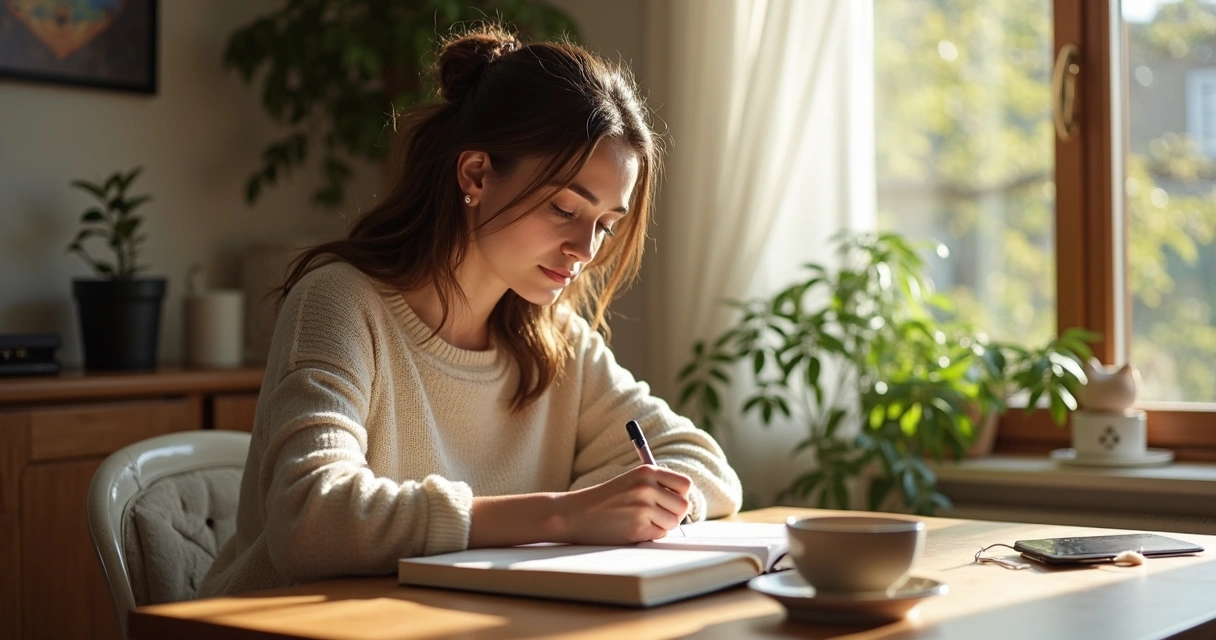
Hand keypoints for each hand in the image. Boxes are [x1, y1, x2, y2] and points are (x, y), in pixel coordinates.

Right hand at [558, 465, 691, 544]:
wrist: (575, 513)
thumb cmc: (604, 499)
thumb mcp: (630, 481)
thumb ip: (656, 487)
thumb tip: (685, 503)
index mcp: (646, 471)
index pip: (685, 484)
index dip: (680, 495)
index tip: (670, 501)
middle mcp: (646, 487)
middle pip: (683, 506)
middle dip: (674, 513)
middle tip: (657, 515)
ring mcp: (643, 508)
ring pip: (673, 522)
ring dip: (661, 526)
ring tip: (640, 521)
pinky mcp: (638, 528)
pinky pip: (659, 535)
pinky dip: (650, 535)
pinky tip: (632, 528)